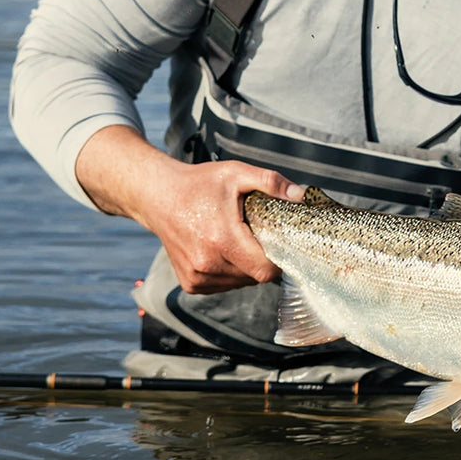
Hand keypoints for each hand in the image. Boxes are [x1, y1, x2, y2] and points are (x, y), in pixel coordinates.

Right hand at [75, 124, 303, 292]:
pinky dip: (229, 273)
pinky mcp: (190, 284)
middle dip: (263, 259)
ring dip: (246, 267)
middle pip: (254, 277)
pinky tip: (222, 250)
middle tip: (257, 236)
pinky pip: (223, 286)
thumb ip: (270, 183)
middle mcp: (207, 264)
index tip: (279, 242)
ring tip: (237, 240)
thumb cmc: (199, 184)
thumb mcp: (236, 173)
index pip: (265, 270)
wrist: (158, 197)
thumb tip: (301, 196)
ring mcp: (197, 277)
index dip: (279, 259)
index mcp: (222, 239)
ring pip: (240, 283)